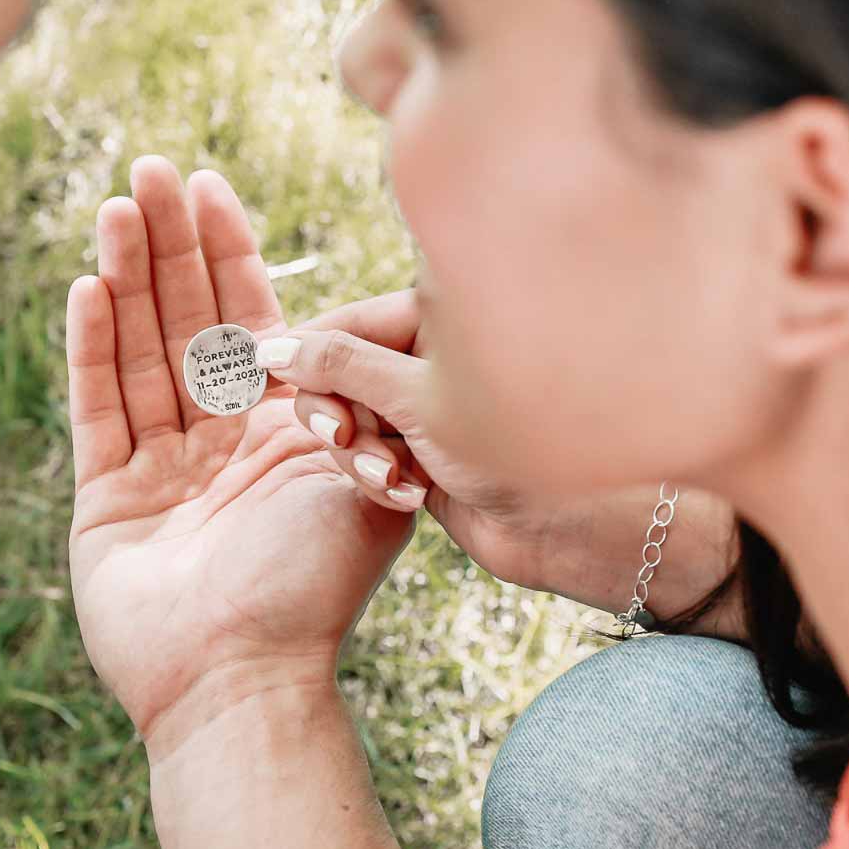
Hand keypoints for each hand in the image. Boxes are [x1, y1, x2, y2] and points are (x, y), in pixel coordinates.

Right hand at [66, 158, 418, 757]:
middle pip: (186, 321)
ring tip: (116, 207)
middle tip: (150, 172)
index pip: (248, 318)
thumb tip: (382, 308)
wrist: (246, 681)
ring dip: (127, 279)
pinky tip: (87, 288)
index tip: (209, 185)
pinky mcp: (106, 497)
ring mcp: (159, 465)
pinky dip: (92, 349)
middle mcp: (218, 438)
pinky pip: (98, 408)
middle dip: (169, 246)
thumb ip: (361, 391)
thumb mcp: (363, 473)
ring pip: (139, 352)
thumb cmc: (313, 583)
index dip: (227, 252)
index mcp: (279, 428)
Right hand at [258, 293, 741, 623]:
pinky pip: (370, 457)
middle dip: (336, 411)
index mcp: (436, 319)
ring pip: (351, 420)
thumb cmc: (519, 442)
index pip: (344, 323)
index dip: (307, 354)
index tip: (266, 377)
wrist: (581, 528)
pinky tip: (406, 494)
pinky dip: (374, 474)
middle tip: (344, 440)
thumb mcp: (418, 397)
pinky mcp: (425, 454)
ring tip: (392, 477)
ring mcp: (426, 409)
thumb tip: (273, 346)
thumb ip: (339, 368)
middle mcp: (430, 359)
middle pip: (339, 373)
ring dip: (356, 451)